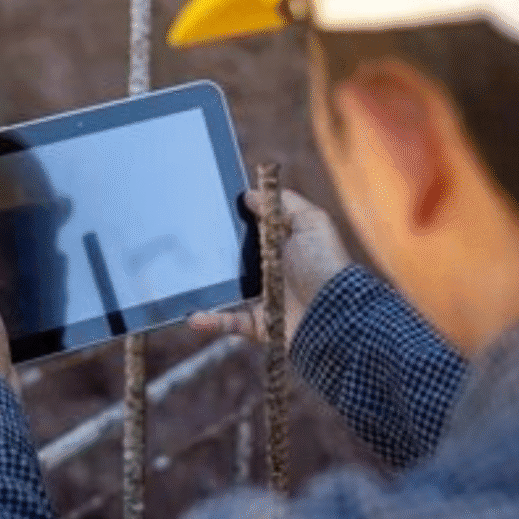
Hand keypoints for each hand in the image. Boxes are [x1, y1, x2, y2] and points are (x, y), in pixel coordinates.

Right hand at [187, 189, 351, 343]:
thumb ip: (283, 204)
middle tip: (186, 246)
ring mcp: (264, 298)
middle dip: (211, 254)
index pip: (251, 230)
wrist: (335, 314)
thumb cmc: (325, 264)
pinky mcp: (259, 324)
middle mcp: (271, 271)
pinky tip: (194, 317)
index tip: (207, 212)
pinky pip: (229, 322)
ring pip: (226, 291)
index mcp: (282, 246)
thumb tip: (249, 194)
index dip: (232, 222)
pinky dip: (210, 321)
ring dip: (204, 289)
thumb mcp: (311, 222)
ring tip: (183, 283)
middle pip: (234, 259)